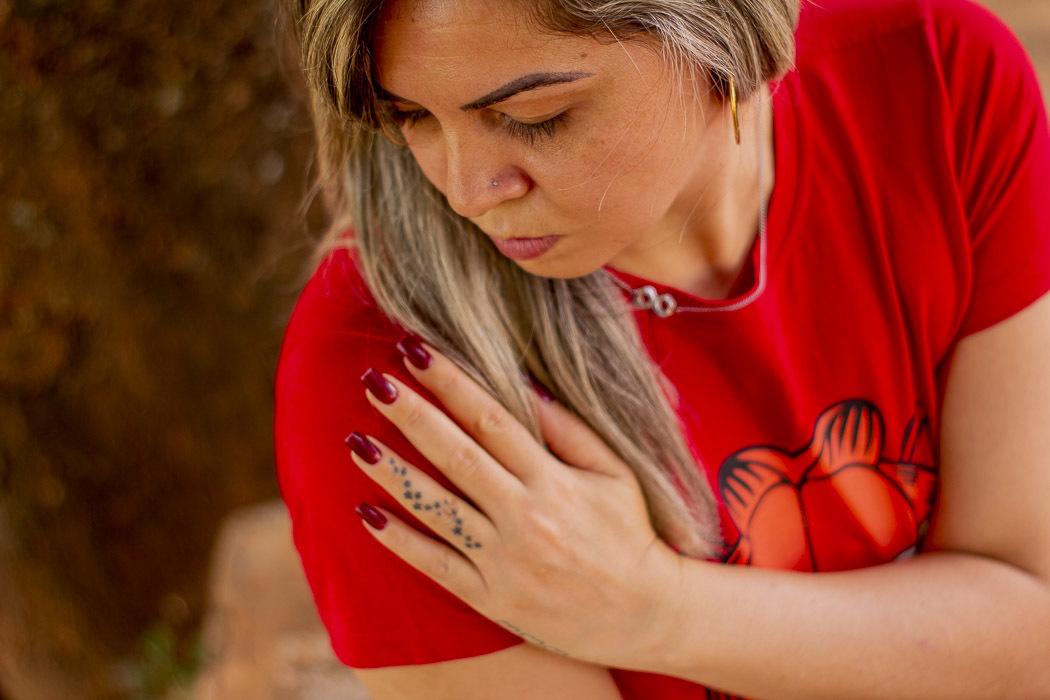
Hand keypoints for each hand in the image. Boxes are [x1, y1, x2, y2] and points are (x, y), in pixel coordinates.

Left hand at [346, 336, 684, 668]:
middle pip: (456, 455)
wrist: (644, 614)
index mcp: (553, 479)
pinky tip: (366, 515)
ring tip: (356, 442)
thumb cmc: (630, 533)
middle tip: (371, 382)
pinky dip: (400, 541)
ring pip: (437, 508)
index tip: (415, 351)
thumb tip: (523, 383)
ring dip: (393, 473)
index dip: (450, 381)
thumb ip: (569, 429)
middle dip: (411, 415)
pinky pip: (437, 565)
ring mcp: (505, 559)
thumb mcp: (614, 473)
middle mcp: (525, 516)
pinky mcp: (492, 596)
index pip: (491, 418)